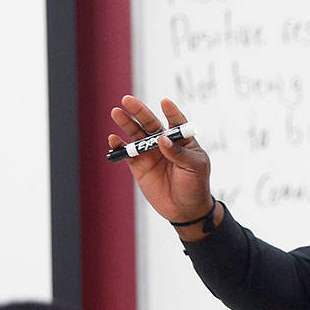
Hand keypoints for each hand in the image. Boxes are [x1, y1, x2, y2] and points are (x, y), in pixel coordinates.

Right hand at [108, 96, 213, 224]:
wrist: (185, 209)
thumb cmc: (196, 185)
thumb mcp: (195, 167)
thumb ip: (179, 153)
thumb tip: (162, 139)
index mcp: (183, 140)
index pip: (176, 122)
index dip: (171, 112)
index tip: (165, 102)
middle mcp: (164, 143)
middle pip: (150, 123)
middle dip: (139, 111)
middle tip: (127, 100)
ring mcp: (150, 153)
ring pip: (136, 134)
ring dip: (126, 123)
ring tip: (116, 112)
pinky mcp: (138, 165)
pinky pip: (127, 153)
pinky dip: (119, 146)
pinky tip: (113, 139)